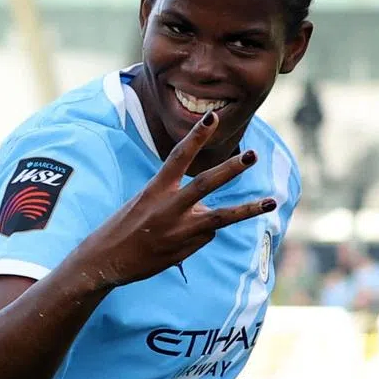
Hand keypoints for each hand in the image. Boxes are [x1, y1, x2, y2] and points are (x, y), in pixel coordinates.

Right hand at [71, 112, 275, 288]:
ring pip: (221, 216)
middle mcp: (169, 208)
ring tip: (271, 201)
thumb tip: (209, 217)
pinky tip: (181, 241)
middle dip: (231, 169)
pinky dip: (202, 234)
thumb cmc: (124, 228)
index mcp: (155, 189)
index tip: (213, 118)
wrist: (106, 261)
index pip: (179, 156)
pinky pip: (206, 236)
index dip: (197, 136)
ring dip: (248, 209)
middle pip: (206, 184)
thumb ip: (177, 203)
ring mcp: (179, 231)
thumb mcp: (145, 204)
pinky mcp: (185, 249)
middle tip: (252, 155)